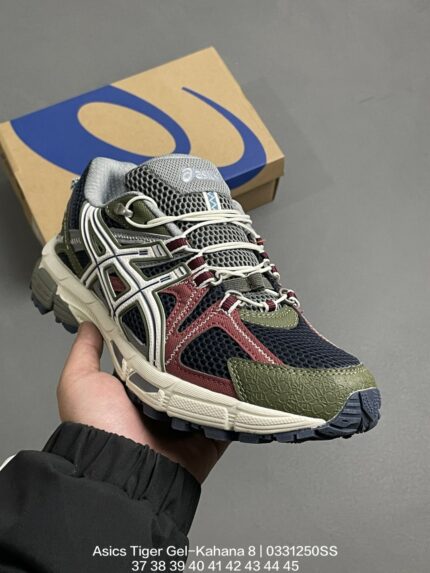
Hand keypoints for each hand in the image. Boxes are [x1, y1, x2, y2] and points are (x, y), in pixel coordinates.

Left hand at [57, 322, 228, 482]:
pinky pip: (231, 417)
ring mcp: (187, 422)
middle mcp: (163, 405)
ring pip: (211, 391)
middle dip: (195, 353)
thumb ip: (85, 351)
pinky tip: (245, 380)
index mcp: (136, 391)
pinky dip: (239, 403)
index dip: (163, 336)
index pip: (154, 355)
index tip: (176, 311)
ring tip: (233, 345)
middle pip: (185, 372)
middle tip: (209, 325)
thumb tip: (89, 322)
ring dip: (219, 375)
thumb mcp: (80, 381)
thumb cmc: (98, 427)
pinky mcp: (209, 437)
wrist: (122, 470)